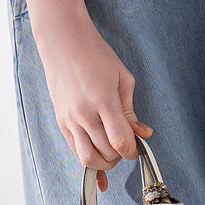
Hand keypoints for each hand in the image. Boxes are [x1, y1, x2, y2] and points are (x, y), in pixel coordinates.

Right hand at [35, 14, 152, 191]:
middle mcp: (84, 114)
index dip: (132, 151)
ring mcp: (70, 120)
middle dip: (120, 156)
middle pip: (105, 154)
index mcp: (104, 100)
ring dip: (103, 162)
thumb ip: (131, 110)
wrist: (65, 43)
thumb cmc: (96, 55)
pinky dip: (88, 157)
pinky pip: (75, 151)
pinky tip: (97, 153)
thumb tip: (143, 133)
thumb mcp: (122, 78)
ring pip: (87, 159)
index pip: (120, 141)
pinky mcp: (61, 122)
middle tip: (125, 146)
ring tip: (111, 151)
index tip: (136, 148)